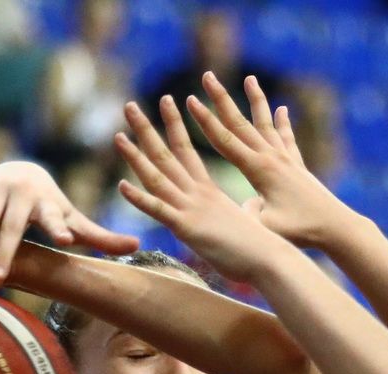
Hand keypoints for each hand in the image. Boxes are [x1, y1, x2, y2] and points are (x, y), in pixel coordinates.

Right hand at [0, 159, 137, 284]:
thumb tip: (138, 246)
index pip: (55, 220)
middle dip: (7, 252)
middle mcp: (24, 197)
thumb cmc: (53, 208)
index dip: (59, 228)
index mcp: (49, 206)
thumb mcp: (74, 221)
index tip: (65, 239)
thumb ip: (102, 237)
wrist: (26, 173)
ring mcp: (1, 190)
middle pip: (14, 229)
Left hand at [114, 96, 296, 283]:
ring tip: (118, 134)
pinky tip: (121, 185)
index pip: (186, 150)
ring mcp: (191, 208)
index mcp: (208, 191)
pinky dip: (139, 199)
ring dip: (135, 156)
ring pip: (157, 176)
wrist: (270, 258)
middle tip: (129, 105)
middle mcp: (197, 193)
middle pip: (167, 154)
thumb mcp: (242, 222)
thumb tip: (243, 215)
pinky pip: (159, 210)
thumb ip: (234, 215)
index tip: (166, 101)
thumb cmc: (260, 246)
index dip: (174, 125)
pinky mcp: (188, 228)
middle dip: (146, 129)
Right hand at [183, 73, 359, 249]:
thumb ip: (246, 215)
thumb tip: (232, 209)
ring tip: (250, 78)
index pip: (225, 140)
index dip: (205, 120)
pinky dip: (282, 122)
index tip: (190, 99)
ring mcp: (286, 158)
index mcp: (259, 170)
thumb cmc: (301, 231)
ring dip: (255, 99)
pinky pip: (287, 137)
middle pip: (240, 122)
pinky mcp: (297, 165)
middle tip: (207, 75)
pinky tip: (282, 109)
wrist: (337, 227)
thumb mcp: (267, 227)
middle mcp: (272, 157)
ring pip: (265, 122)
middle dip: (221, 98)